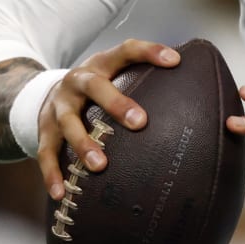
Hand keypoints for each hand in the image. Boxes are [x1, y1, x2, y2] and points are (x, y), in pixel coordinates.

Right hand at [38, 38, 180, 198]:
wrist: (44, 93)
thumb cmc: (98, 89)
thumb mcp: (116, 75)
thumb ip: (147, 81)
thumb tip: (200, 92)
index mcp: (102, 64)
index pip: (126, 50)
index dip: (150, 52)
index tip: (175, 61)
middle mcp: (78, 81)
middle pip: (94, 86)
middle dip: (116, 104)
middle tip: (140, 123)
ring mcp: (58, 105)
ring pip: (68, 122)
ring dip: (83, 143)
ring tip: (100, 166)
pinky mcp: (43, 129)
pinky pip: (46, 153)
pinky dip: (53, 174)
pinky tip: (63, 193)